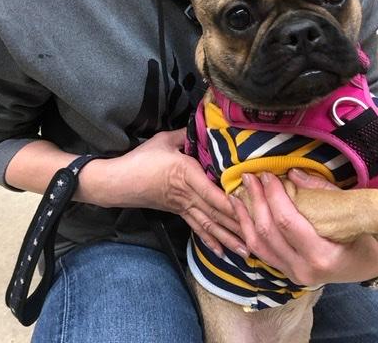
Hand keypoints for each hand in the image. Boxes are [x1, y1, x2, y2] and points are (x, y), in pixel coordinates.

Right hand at [104, 129, 247, 258]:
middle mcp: (187, 194)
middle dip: (237, 226)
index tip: (249, 209)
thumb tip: (204, 124)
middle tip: (258, 237)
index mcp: (186, 173)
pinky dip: (210, 241)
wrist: (118, 181)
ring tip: (245, 251)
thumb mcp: (163, 140)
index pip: (211, 192)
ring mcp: (183, 206)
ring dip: (228, 239)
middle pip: (216, 212)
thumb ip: (185, 134)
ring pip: (209, 225)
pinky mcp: (178, 212)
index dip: (230, 202)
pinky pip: (197, 228)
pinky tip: (222, 253)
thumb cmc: (140, 160)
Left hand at [230, 170, 377, 285]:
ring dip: (245, 216)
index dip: (272, 195)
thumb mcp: (354, 212)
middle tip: (249, 177)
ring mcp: (293, 274)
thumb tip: (293, 173)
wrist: (374, 265)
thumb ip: (323, 192)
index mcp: (322, 257)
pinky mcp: (287, 272)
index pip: (287, 222)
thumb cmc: (369, 235)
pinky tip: (241, 212)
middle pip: (268, 232)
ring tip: (239, 192)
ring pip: (257, 244)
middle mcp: (304, 270)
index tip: (266, 174)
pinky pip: (260, 251)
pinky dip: (248, 230)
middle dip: (256, 200)